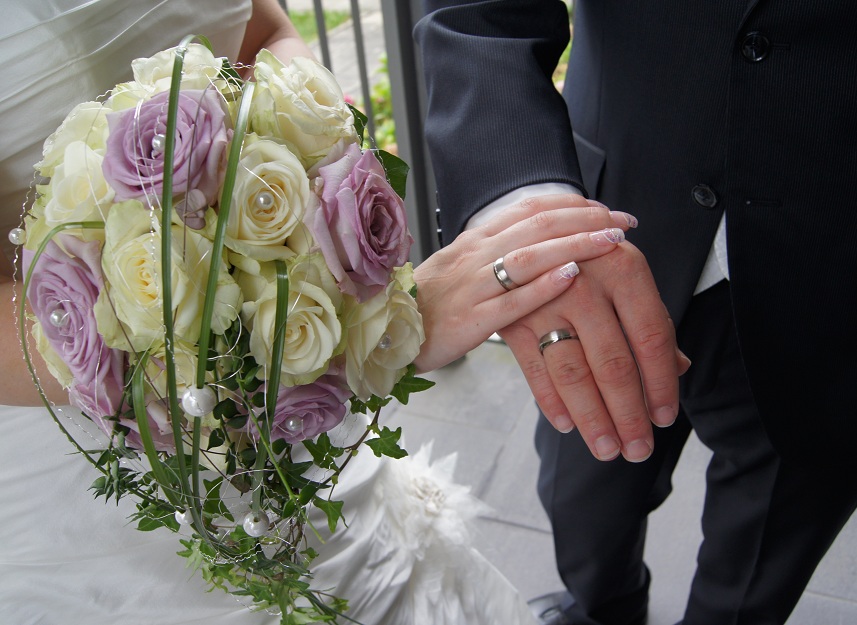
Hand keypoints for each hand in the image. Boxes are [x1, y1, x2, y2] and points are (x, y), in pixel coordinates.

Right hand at [413, 194, 636, 371]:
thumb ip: (495, 254)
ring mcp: (471, 286)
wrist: (382, 331)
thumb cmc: (428, 304)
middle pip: (536, 226)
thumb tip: (539, 244)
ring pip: (528, 257)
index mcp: (474, 240)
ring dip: (575, 245)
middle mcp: (474, 255)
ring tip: (611, 242)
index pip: (529, 209)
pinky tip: (572, 278)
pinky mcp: (468, 321)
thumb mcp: (460, 269)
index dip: (573, 205)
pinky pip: (510, 301)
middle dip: (586, 220)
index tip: (608, 209)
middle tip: (624, 222)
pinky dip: (543, 287)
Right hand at [499, 236, 689, 462]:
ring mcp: (543, 301)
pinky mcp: (512, 318)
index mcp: (623, 266)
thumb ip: (651, 322)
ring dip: (592, 418)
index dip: (661, 383)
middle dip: (628, 414)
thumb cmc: (589, 258)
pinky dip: (550, 401)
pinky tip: (567, 425)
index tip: (665, 418)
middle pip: (613, 363)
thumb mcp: (624, 276)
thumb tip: (680, 368)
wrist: (525, 230)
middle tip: (638, 450)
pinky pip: (535, 369)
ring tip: (607, 449)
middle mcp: (584, 281)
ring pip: (573, 372)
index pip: (651, 336)